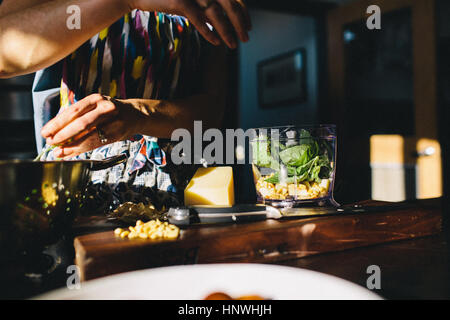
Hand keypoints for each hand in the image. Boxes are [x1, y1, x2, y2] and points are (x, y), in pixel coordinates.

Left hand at [41, 94, 143, 157]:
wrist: (134, 115)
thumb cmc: (109, 112)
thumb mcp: (94, 107)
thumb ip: (77, 117)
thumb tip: (55, 132)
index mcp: (95, 99)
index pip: (73, 111)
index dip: (57, 123)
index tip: (46, 132)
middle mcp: (105, 108)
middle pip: (81, 123)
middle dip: (63, 134)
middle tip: (50, 142)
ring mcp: (113, 121)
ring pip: (89, 135)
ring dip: (71, 145)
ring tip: (59, 151)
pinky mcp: (117, 134)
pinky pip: (96, 143)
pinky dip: (81, 149)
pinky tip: (71, 152)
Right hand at [128, 0, 250, 48]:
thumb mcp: (191, 2)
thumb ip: (207, 8)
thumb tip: (222, 22)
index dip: (243, 13)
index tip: (248, 28)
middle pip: (229, 4)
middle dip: (239, 23)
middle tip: (246, 39)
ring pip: (216, 12)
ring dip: (227, 31)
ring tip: (232, 45)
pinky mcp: (179, 0)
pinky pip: (198, 17)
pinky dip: (208, 31)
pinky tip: (216, 42)